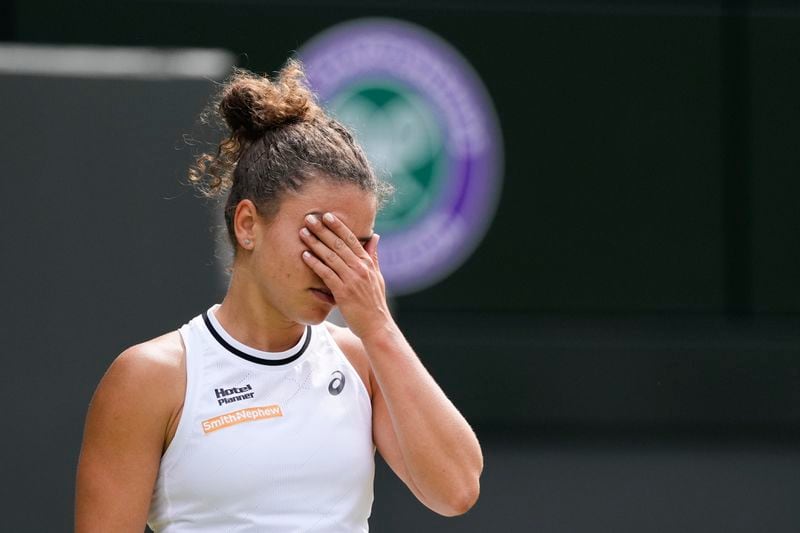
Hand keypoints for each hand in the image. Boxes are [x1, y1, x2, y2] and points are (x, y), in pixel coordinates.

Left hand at [300, 212, 390, 338]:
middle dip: (323, 230)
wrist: (377, 326)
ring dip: (315, 243)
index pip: (352, 239)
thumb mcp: (377, 276)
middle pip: (338, 244)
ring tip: (303, 232)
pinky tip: (305, 255)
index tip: (327, 215)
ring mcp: (352, 279)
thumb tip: (375, 236)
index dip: (338, 226)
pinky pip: (326, 274)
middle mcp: (360, 268)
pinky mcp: (343, 292)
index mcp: (368, 263)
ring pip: (331, 256)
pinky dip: (315, 263)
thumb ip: (373, 256)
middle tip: (309, 218)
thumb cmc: (375, 302)